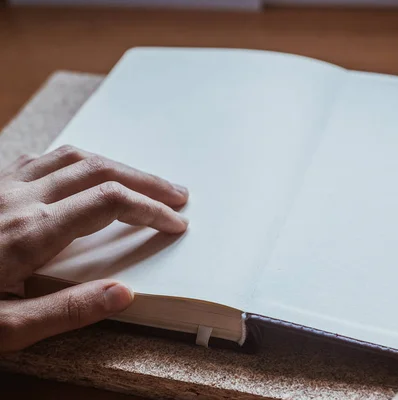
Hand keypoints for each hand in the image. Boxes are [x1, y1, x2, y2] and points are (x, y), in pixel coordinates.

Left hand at [0, 145, 187, 351]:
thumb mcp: (1, 330)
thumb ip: (65, 312)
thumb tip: (123, 293)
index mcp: (29, 233)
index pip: (109, 204)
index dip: (151, 210)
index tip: (176, 224)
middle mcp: (18, 199)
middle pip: (100, 170)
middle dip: (146, 181)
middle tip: (177, 195)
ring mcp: (2, 186)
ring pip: (74, 156)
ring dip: (118, 165)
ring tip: (144, 181)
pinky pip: (44, 158)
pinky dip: (80, 161)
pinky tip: (88, 173)